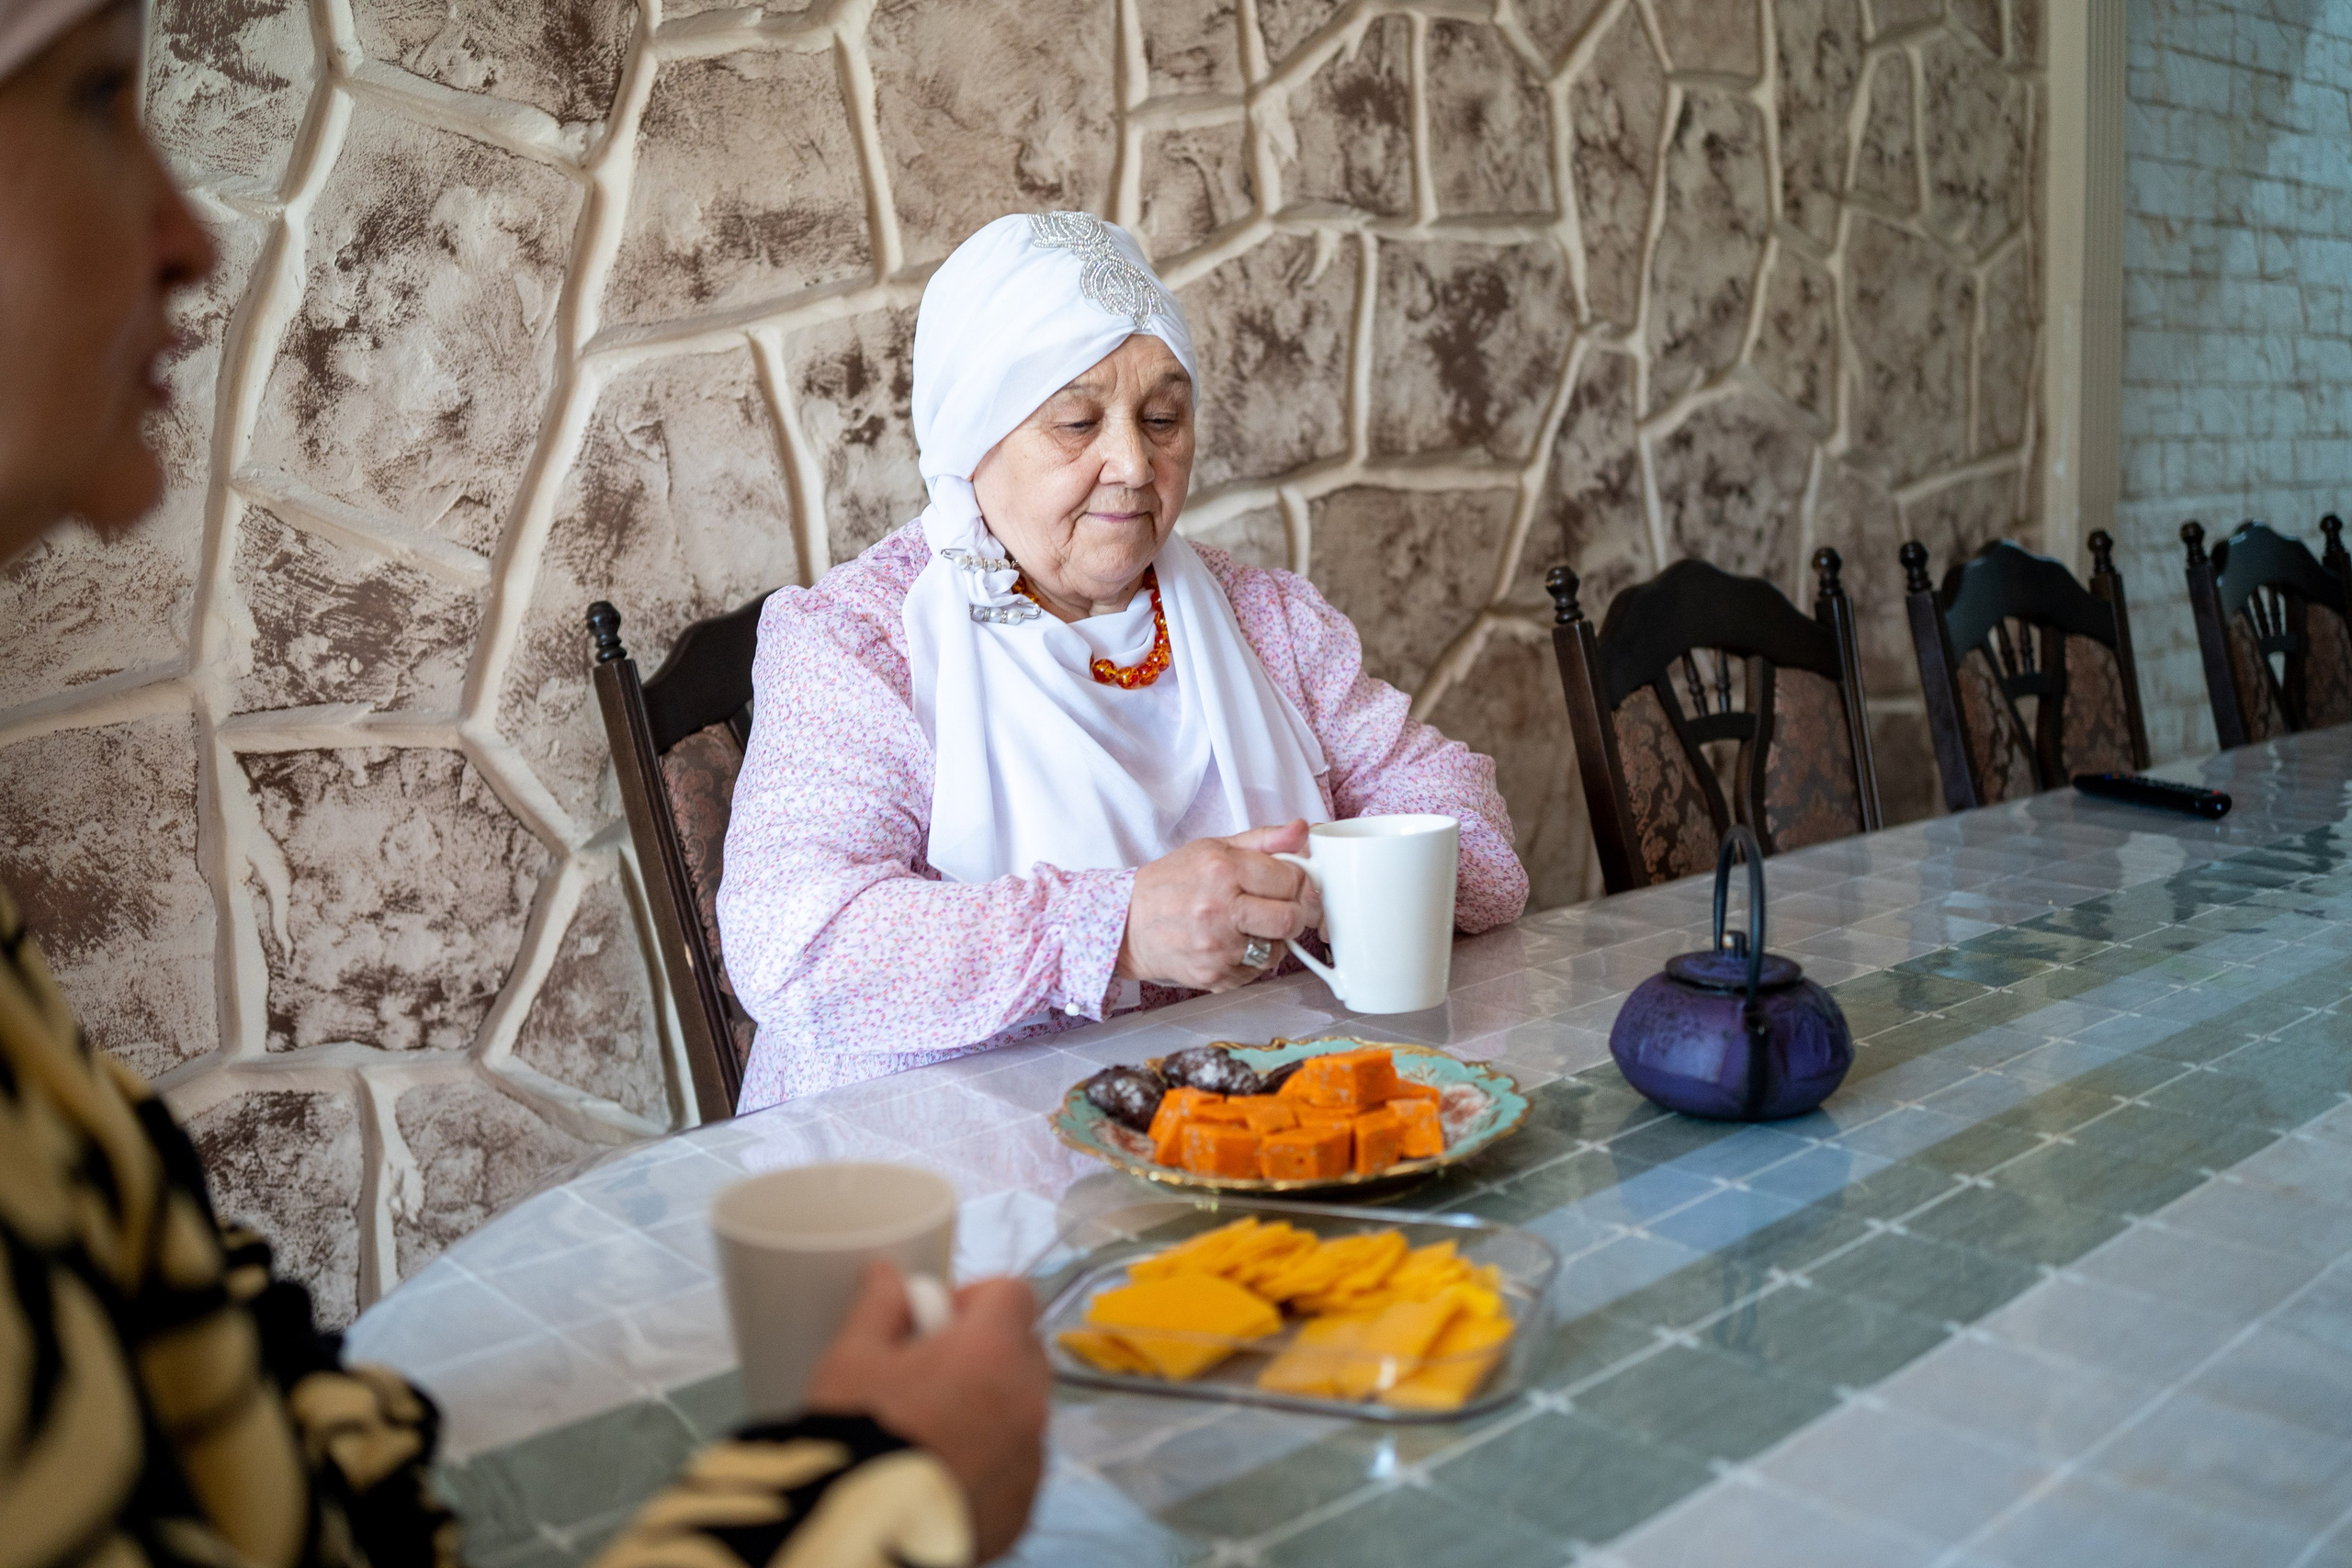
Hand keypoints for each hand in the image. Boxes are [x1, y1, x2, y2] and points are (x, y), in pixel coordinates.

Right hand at [804, 1263, 1049, 1562]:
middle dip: (986, 1352)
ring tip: (932, 1431)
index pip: (1015, 1294)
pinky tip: (942, 1474)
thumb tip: (888, 1275)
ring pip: (1024, 1411)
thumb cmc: (856, 1436)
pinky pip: (1018, 1466)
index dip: (977, 1298)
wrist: (859, 1536)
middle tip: (929, 1376)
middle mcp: (1028, 1402)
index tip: (938, 1321)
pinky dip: (992, 1461)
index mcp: (993, 1352)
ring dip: (992, 1407)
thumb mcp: (851, 1359)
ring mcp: (1032, 1460)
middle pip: (1025, 1352)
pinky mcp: (1024, 1509)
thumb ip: (880, 1306)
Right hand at [1116, 820, 1322, 990]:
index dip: (1300, 882)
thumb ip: (1263, 840)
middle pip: (1291, 918)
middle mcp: (1219, 909)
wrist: (1127, 924)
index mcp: (1222, 869)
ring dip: (1273, 939)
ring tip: (1248, 926)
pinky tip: (1231, 944)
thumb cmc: (1170, 884)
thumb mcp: (1213, 848)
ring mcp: (1217, 947)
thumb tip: (1301, 830)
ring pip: (1278, 949)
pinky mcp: (1214, 976)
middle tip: (1283, 908)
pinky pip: (1256, 971)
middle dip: (1296, 913)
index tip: (1293, 884)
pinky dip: (1251, 959)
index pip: (1291, 879)